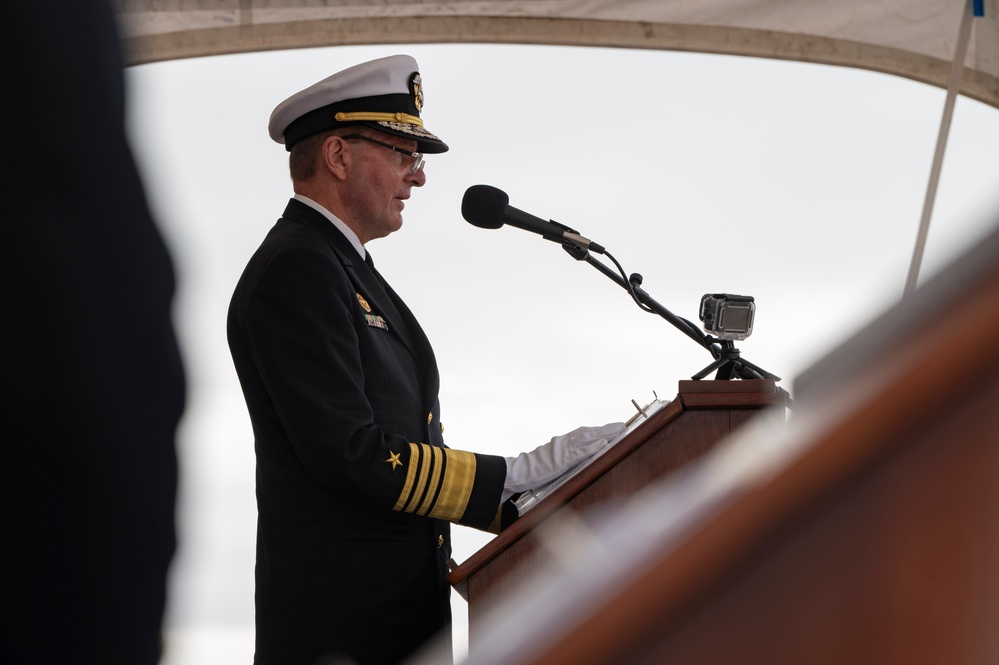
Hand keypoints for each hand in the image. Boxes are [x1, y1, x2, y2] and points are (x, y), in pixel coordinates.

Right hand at [502, 422, 625, 500]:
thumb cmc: (531, 470)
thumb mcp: (549, 461)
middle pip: (589, 432)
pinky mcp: (561, 461)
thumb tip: (575, 460)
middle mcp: (563, 442)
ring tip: (618, 431)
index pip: (583, 433)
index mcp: (560, 442)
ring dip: (604, 434)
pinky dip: (592, 448)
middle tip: (622, 426)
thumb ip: (562, 458)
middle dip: (606, 429)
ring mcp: (562, 450)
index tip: (611, 428)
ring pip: (587, 438)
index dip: (598, 430)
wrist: (516, 472)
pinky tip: (604, 445)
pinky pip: (580, 453)